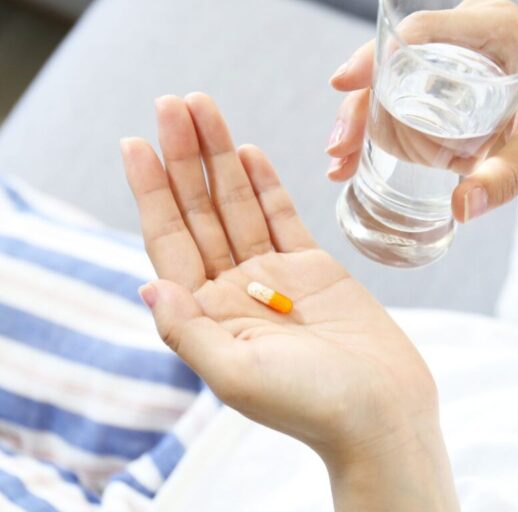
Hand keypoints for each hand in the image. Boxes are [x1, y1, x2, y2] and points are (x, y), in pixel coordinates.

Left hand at [120, 94, 454, 507]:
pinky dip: (263, 183)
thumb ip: (189, 331)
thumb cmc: (311, 405)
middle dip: (183, 156)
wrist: (383, 414)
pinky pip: (281, 216)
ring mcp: (274, 277)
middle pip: (199, 210)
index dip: (151, 191)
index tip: (134, 142)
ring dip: (218, 156)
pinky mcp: (314, 268)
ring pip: (237, 204)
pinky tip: (245, 149)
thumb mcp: (237, 375)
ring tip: (201, 106)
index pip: (169, 240)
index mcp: (207, 316)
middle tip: (171, 102)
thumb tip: (149, 283)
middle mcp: (233, 291)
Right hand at [327, 0, 517, 221]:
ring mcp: (455, 52)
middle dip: (360, 100)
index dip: (378, 54)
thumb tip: (462, 208)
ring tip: (340, 163)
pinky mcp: (446, 76)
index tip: (345, 84)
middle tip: (338, 149)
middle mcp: (472, 30)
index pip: (426, 29)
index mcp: (499, 28)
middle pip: (397, 55)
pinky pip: (401, 92)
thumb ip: (507, 178)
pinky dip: (376, 124)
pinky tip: (353, 159)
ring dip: (361, 117)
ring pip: (391, 77)